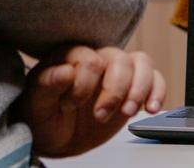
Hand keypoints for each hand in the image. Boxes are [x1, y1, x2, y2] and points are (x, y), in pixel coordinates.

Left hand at [17, 45, 166, 157]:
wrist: (55, 136)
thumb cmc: (43, 115)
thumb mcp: (36, 103)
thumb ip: (48, 84)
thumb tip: (66, 71)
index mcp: (72, 55)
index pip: (90, 60)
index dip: (84, 86)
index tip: (70, 105)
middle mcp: (97, 58)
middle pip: (119, 59)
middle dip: (114, 91)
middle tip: (100, 115)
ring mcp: (116, 73)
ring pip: (141, 63)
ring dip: (139, 89)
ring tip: (128, 112)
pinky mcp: (131, 88)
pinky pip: (154, 78)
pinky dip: (158, 92)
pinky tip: (151, 108)